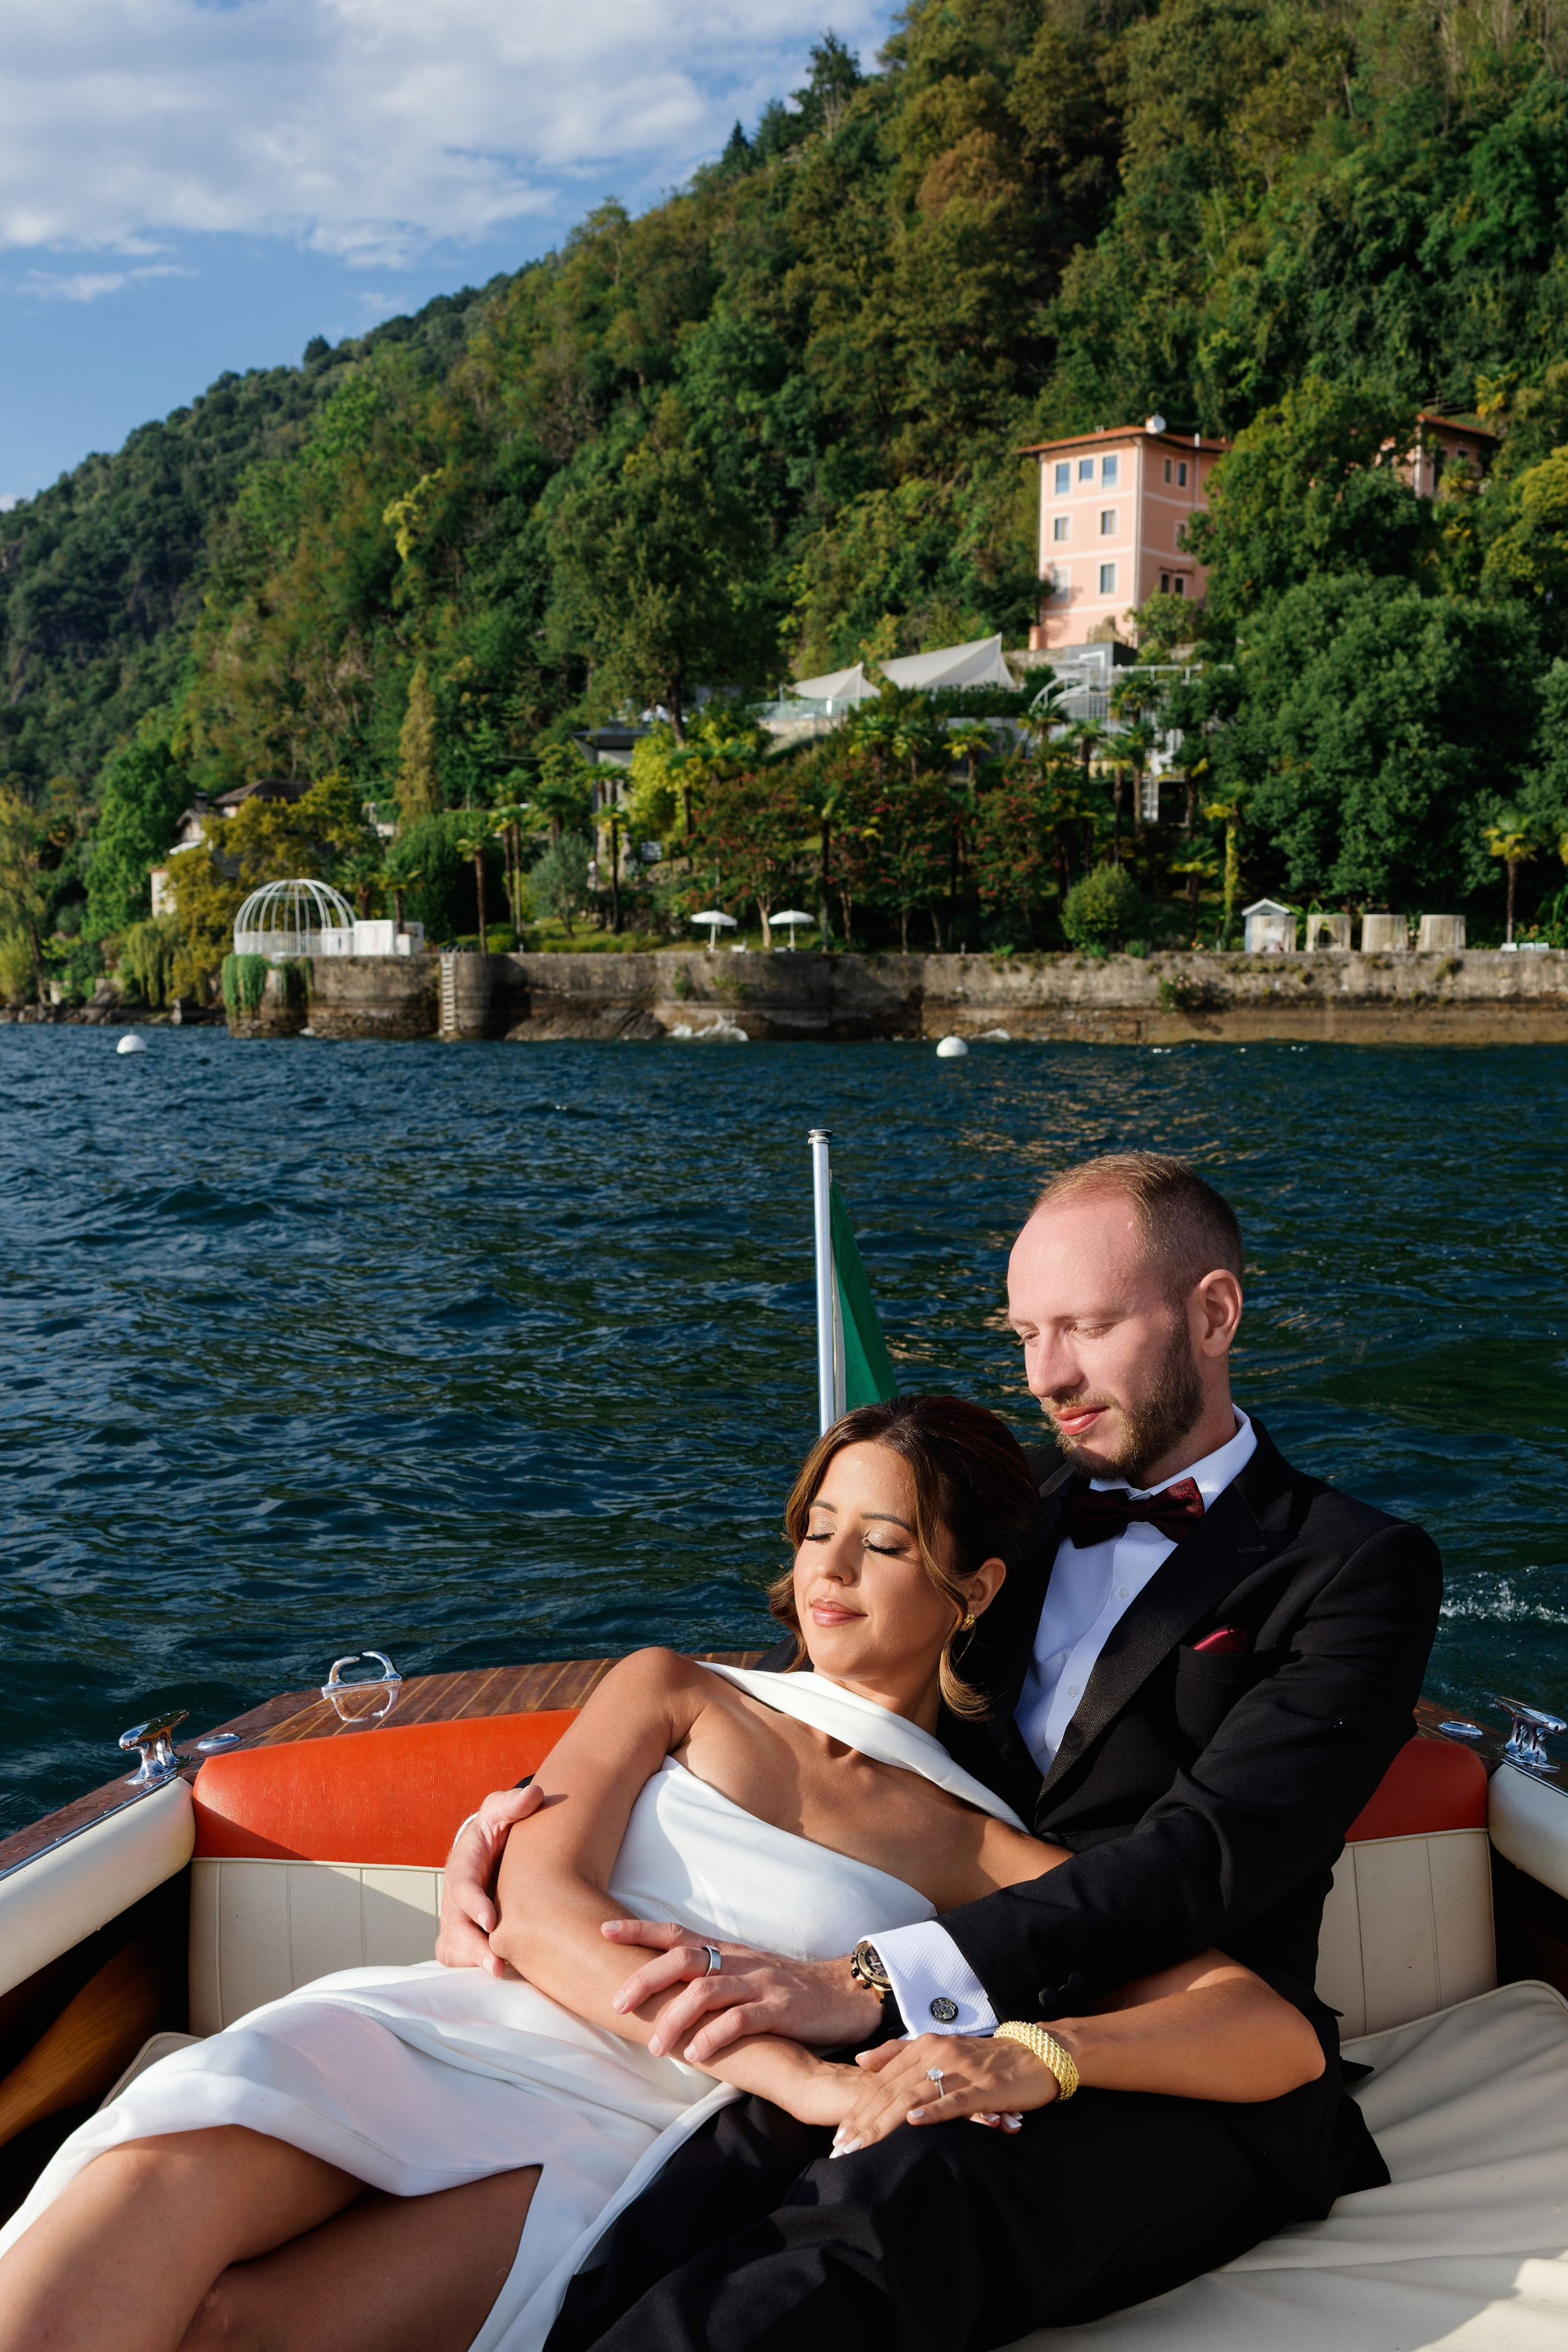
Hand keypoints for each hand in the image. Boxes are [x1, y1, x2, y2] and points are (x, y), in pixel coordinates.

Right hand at [435, 1785, 544, 1974]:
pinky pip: (457, 1955)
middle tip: (496, 1965)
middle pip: (454, 1926)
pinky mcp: (461, 1932)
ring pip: (452, 1946)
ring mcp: (455, 1916)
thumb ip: (515, 1803)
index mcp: (463, 1864)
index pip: (462, 1887)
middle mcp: (454, 1895)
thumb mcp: (502, 1810)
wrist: (488, 1844)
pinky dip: (470, 1965)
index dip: (474, 1905)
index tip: (491, 1921)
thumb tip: (534, 1794)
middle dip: (472, 1947)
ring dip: (472, 1960)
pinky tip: (499, 1972)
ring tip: (499, 1971)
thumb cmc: (496, 1827)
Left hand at [601, 1920, 881, 2059]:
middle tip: (617, 2003)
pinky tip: (697, 2054)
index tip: (603, 1930)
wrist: (845, 1995)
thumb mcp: (746, 1975)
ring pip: (706, 1991)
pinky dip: (714, 2036)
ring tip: (655, 2047)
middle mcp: (738, 1962)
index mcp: (727, 1952)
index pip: (676, 1934)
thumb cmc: (788, 1990)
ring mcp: (759, 1983)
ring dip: (674, 2018)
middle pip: (682, 1958)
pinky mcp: (781, 2009)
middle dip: (645, 1978)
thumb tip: (663, 1991)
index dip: (639, 1930)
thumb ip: (711, 1977)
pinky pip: (740, 2020)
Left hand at [830, 2032, 1060, 2154]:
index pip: (882, 2080)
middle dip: (864, 2122)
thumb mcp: (940, 2049)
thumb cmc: (984, 2058)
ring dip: (885, 2123)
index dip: (858, 2108)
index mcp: (925, 2045)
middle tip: (842, 2150)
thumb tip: (861, 2061)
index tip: (839, 2136)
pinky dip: (933, 2111)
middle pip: (892, 2090)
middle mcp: (938, 2053)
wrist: (1035, 2053)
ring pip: (914, 2096)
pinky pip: (955, 2099)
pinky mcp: (985, 2087)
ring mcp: (961, 2070)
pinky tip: (914, 2123)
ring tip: (863, 2146)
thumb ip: (900, 2053)